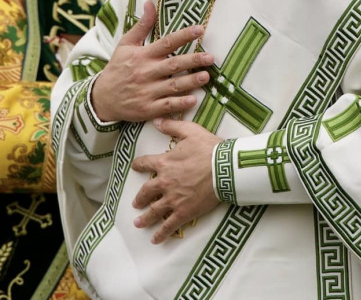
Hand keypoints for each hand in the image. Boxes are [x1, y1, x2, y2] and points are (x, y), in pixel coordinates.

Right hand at [89, 2, 214, 122]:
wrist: (102, 98)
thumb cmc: (117, 68)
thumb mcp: (125, 44)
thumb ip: (141, 26)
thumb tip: (150, 3)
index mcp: (142, 55)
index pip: (166, 43)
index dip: (183, 36)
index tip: (200, 29)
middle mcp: (146, 73)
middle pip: (173, 65)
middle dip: (193, 60)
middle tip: (210, 57)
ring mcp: (147, 92)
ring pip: (173, 86)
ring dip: (190, 82)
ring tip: (206, 76)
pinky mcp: (148, 109)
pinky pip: (167, 106)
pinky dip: (180, 104)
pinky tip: (193, 100)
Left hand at [130, 118, 221, 242]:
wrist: (225, 168)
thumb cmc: (209, 148)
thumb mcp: (190, 131)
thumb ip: (172, 126)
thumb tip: (156, 120)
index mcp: (164, 163)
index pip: (145, 164)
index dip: (138, 165)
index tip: (135, 167)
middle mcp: (164, 182)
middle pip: (146, 192)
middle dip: (139, 198)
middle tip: (136, 203)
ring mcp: (173, 199)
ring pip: (154, 212)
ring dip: (145, 218)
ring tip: (139, 224)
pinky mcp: (184, 212)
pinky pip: (169, 225)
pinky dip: (161, 234)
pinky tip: (156, 240)